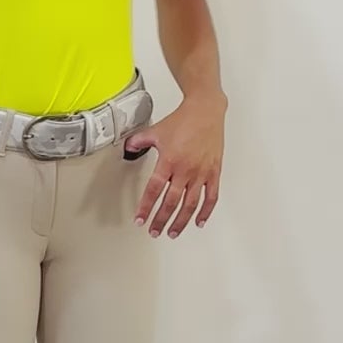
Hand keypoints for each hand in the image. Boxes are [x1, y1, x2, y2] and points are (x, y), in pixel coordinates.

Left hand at [126, 92, 225, 236]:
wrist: (206, 111)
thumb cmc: (183, 120)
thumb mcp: (155, 131)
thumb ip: (139, 142)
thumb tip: (128, 148)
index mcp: (169, 160)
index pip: (154, 190)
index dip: (146, 207)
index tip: (140, 219)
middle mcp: (185, 169)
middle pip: (171, 202)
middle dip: (161, 220)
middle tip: (154, 231)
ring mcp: (201, 172)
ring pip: (190, 204)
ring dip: (180, 221)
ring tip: (172, 232)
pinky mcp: (214, 172)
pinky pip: (211, 197)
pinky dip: (205, 212)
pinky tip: (199, 221)